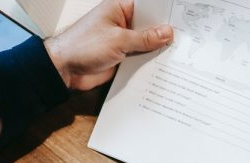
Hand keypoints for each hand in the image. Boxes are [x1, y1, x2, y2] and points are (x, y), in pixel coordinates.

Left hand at [44, 0, 173, 90]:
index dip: (164, 11)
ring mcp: (122, 41)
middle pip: (149, 26)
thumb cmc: (82, 46)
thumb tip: (166, 32)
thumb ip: (144, 37)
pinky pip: (140, 59)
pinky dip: (150, 63)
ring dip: (157, 50)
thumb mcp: (118, 39)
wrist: (64, 69)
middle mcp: (122, 23)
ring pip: (146, 44)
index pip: (148, 6)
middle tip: (185, 38)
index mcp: (119, 9)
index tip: (182, 16)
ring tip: (179, 54)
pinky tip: (164, 67)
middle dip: (164, 33)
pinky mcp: (121, 58)